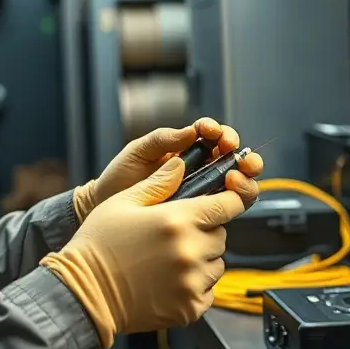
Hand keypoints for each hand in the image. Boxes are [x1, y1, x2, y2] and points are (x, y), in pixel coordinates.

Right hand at [42, 157, 257, 348]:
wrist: (85, 294)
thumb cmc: (99, 245)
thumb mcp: (124, 202)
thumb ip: (158, 182)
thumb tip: (181, 164)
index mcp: (178, 220)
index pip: (228, 205)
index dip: (228, 201)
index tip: (223, 202)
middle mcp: (191, 251)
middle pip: (222, 235)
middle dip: (206, 231)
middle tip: (176, 235)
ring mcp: (192, 282)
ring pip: (216, 264)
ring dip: (202, 259)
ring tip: (170, 259)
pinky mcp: (190, 308)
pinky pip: (209, 290)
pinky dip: (196, 285)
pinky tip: (169, 280)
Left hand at [73, 116, 261, 221]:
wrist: (104, 210)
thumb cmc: (120, 178)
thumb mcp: (138, 152)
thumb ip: (162, 139)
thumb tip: (191, 132)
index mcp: (187, 150)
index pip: (214, 137)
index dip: (221, 133)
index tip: (214, 135)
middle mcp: (200, 170)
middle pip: (234, 160)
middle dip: (242, 155)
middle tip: (235, 157)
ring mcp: (202, 194)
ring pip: (237, 185)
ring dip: (244, 179)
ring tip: (235, 179)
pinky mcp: (201, 216)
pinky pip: (226, 209)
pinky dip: (234, 203)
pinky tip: (226, 202)